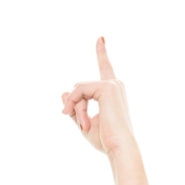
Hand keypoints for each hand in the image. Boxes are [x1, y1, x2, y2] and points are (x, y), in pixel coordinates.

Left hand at [61, 37, 135, 156]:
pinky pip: (79, 90)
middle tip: (80, 124)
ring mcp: (111, 84)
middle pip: (80, 87)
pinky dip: (76, 105)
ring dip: (75, 109)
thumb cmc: (106, 139)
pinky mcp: (107, 87)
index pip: (105, 67)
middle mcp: (114, 84)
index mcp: (112, 91)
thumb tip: (63, 92)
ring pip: (78, 89)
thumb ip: (74, 108)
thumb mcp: (84, 123)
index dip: (102, 52)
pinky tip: (82, 119)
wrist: (120, 146)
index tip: (100, 38)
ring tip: (84, 124)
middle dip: (75, 106)